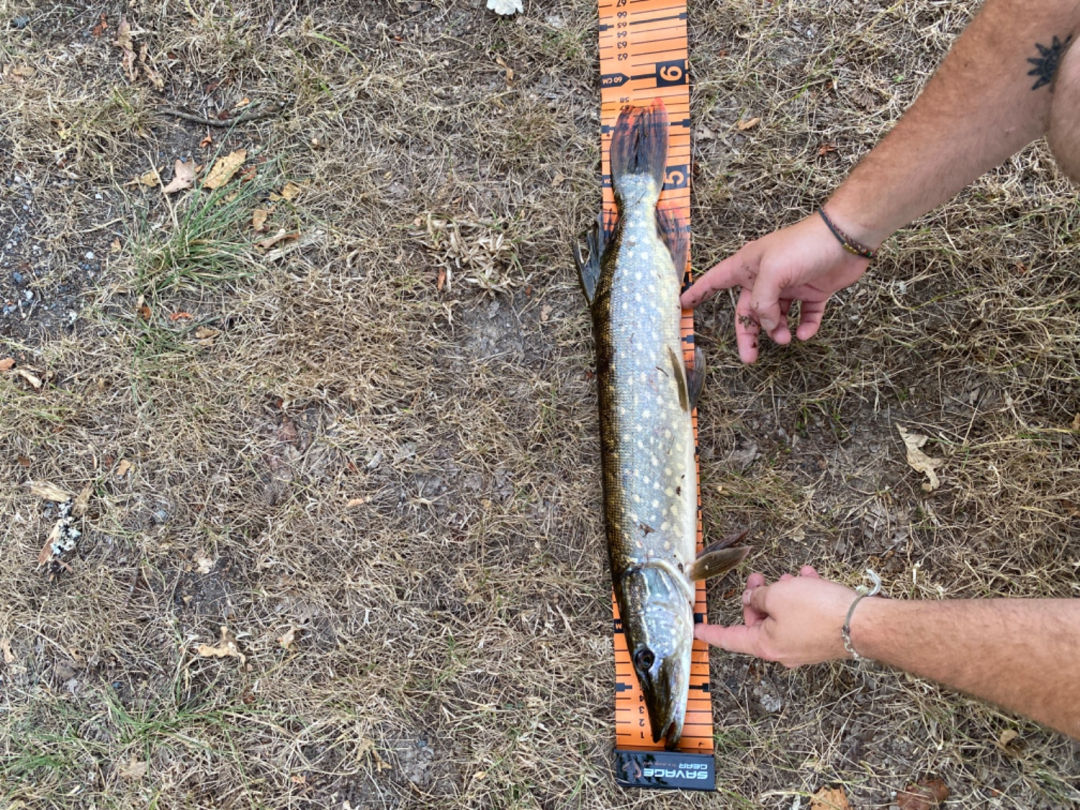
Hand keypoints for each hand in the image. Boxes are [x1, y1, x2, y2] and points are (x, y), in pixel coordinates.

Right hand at [681, 214, 871, 362]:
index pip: (716, 281)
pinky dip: (805, 327)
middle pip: (749, 310)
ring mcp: (790, 285)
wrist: (847, 237)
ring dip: (778, 330)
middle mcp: (766, 276)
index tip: (684, 306)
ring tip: (785, 338)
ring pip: (776, 316)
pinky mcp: (813, 292)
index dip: (699, 293)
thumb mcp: (773, 271)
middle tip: (749, 357)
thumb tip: (765, 323)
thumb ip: (761, 300)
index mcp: (748, 265)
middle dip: (748, 334)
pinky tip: (805, 332)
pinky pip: (804, 316)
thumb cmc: (805, 245)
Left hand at [695, 566, 860, 666]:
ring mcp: (803, 647)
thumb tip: (755, 598)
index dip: (712, 632)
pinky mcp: (821, 639)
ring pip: (783, 616)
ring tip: (792, 576)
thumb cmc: (819, 612)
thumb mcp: (779, 595)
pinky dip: (804, 597)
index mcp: (766, 645)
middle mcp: (783, 651)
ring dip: (783, 593)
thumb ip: (760, 595)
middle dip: (757, 598)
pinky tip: (810, 577)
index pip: (730, 639)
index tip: (696, 631)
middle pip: (758, 623)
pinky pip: (804, 616)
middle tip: (757, 577)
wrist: (864, 623)